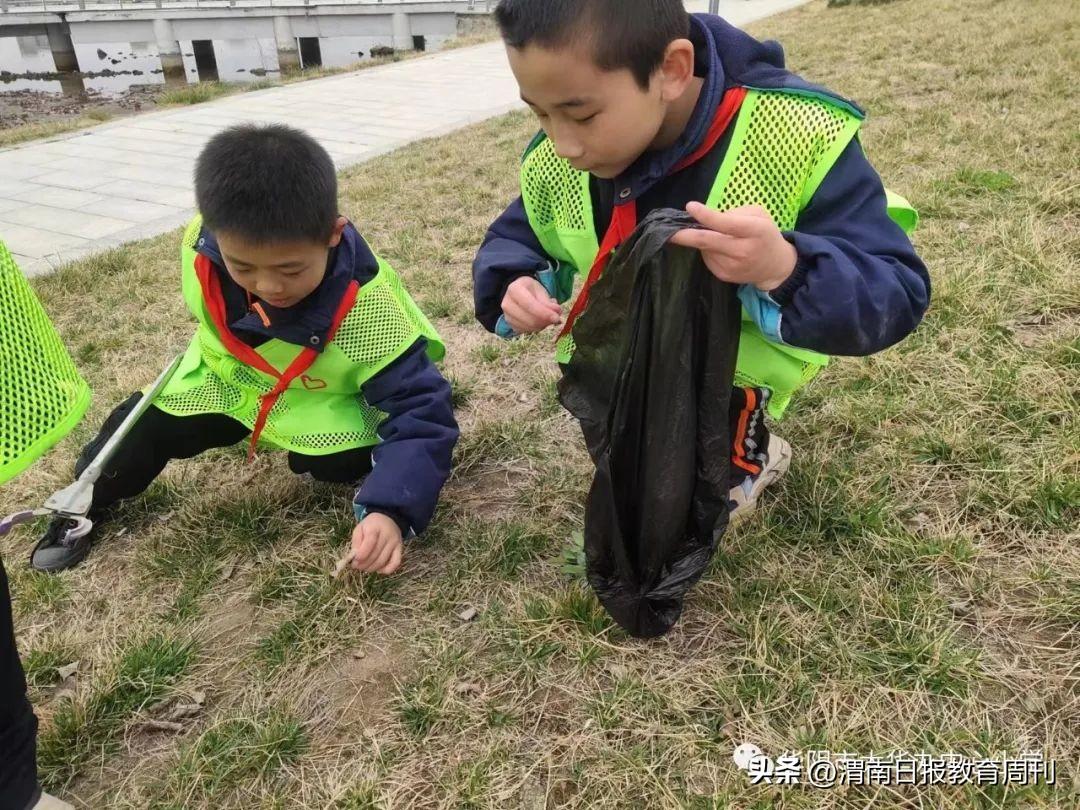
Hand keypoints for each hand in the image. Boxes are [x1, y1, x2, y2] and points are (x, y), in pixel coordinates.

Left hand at [350, 513, 403, 574]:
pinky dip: (386, 570)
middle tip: (356, 566)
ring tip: (364, 568)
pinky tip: (378, 569)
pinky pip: (395, 563)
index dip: (361, 554)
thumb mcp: (359, 528)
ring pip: (383, 561)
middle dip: (364, 564)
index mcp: (375, 527)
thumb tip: (354, 557)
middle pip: (376, 554)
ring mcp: (395, 542)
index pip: (370, 543)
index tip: (354, 560)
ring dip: (372, 568)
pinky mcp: (400, 549)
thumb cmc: (371, 525)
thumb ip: (356, 541)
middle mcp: (387, 535)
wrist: (388, 519)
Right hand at [501, 276, 562, 333]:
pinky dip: (537, 328)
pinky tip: (540, 320)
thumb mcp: (540, 290)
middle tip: (556, 318)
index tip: (557, 318)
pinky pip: (527, 331)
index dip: (544, 313)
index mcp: (514, 289)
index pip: (529, 305)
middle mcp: (507, 303)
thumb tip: (557, 312)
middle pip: (529, 319)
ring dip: (543, 325)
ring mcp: (507, 316)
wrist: (519, 293)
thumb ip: (548, 302)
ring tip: (548, 316)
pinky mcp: (511, 325)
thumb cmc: (531, 290)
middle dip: (546, 321)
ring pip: (529, 327)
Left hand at [669, 202, 797, 291]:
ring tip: (716, 235)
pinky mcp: (724, 275)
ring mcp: (731, 266)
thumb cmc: (765, 234)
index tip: (690, 206)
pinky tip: (720, 249)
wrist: (775, 266)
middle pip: (707, 241)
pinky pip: (707, 258)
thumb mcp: (758, 215)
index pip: (727, 224)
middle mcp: (742, 250)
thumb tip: (709, 217)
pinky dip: (707, 250)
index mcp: (754, 230)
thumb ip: (735, 212)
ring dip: (701, 239)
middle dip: (684, 235)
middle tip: (668, 230)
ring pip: (705, 249)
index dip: (706, 216)